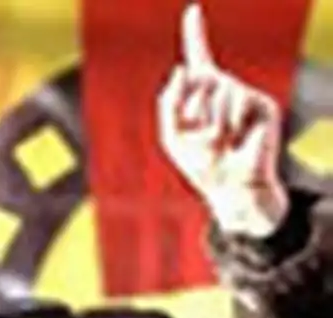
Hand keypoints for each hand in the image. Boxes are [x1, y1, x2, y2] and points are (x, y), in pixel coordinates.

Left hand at [157, 4, 287, 236]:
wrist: (231, 187)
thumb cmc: (201, 164)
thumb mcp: (172, 135)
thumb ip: (169, 101)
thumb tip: (182, 68)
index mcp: (200, 96)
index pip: (196, 60)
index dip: (194, 34)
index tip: (192, 9)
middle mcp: (222, 89)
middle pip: (195, 80)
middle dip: (190, 111)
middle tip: (203, 138)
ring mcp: (242, 95)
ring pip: (214, 93)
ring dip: (209, 123)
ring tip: (219, 142)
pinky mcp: (261, 104)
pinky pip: (235, 102)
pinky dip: (228, 123)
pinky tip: (236, 138)